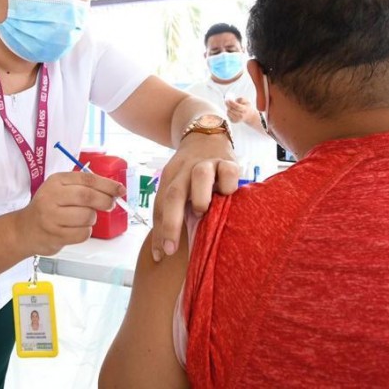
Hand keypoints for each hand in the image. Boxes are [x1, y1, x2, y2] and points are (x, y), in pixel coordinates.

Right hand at [16, 172, 124, 255]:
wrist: (24, 229)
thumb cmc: (49, 207)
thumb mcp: (61, 189)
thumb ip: (84, 187)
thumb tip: (115, 191)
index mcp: (56, 181)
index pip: (87, 179)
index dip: (108, 185)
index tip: (121, 190)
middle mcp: (51, 197)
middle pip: (88, 197)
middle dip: (105, 201)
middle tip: (110, 205)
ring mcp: (52, 217)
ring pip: (87, 217)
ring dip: (92, 219)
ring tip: (83, 218)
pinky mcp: (55, 235)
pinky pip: (83, 233)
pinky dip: (85, 232)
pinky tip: (76, 229)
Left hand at [151, 132, 238, 261]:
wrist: (205, 134)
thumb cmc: (191, 172)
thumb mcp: (178, 185)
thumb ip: (172, 212)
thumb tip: (162, 254)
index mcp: (170, 178)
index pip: (160, 206)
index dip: (159, 231)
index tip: (161, 255)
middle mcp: (185, 170)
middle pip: (174, 194)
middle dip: (171, 223)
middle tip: (172, 248)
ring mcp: (207, 164)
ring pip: (199, 176)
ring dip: (199, 197)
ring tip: (202, 211)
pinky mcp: (228, 161)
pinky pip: (228, 171)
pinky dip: (227, 185)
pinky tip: (228, 195)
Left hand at [225, 96, 256, 123]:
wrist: (248, 116)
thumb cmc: (246, 107)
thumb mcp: (246, 101)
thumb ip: (241, 99)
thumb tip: (236, 100)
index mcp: (245, 110)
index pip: (237, 106)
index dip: (232, 103)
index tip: (229, 100)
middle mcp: (241, 115)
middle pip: (232, 110)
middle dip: (228, 105)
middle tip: (226, 101)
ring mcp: (237, 119)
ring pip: (229, 113)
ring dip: (228, 109)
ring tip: (230, 106)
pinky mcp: (234, 121)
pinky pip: (228, 116)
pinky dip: (228, 112)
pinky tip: (231, 111)